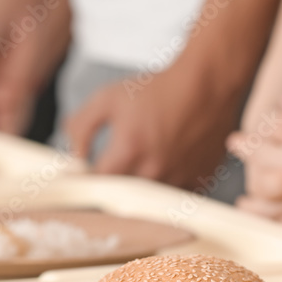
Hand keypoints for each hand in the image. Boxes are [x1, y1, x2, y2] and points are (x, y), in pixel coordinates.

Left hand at [65, 65, 241, 188]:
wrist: (206, 84)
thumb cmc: (157, 89)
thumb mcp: (109, 98)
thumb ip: (82, 126)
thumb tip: (74, 155)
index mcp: (129, 151)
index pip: (97, 182)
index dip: (89, 177)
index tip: (87, 170)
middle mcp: (154, 170)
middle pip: (123, 193)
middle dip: (116, 181)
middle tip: (119, 162)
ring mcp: (179, 178)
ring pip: (150, 198)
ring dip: (143, 184)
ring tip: (148, 158)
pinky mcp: (200, 180)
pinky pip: (176, 194)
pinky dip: (168, 184)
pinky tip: (168, 162)